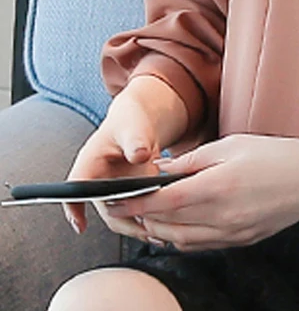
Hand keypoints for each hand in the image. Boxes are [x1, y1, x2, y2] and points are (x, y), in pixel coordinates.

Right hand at [61, 91, 161, 240]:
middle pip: (106, 210)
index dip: (73, 208)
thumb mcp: (133, 127)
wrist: (140, 123)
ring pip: (122, 216)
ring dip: (139, 226)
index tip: (80, 225)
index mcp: (90, 163)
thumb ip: (135, 140)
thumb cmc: (130, 122)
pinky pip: (136, 212)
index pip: (75, 188)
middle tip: (146, 231)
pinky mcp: (130, 195)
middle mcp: (98, 182)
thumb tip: (139, 155)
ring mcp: (113, 191)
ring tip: (160, 233)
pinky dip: (150, 219)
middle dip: (125, 223)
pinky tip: (167, 223)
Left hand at [104, 133, 298, 251]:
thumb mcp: (232, 145)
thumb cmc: (276, 155)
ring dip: (157, 229)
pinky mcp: (240, 241)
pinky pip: (199, 245)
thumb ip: (192, 160)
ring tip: (144, 216)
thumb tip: (159, 170)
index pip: (162, 201)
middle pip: (166, 224)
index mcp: (218, 186)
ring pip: (179, 240)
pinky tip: (175, 224)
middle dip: (139, 217)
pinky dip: (180, 237)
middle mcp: (221, 216)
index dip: (133, 203)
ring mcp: (231, 233)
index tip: (113, 200)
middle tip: (121, 207)